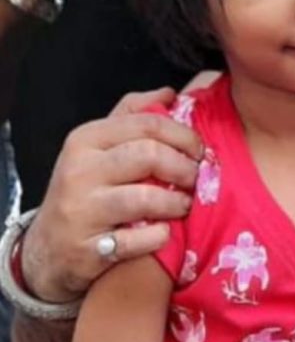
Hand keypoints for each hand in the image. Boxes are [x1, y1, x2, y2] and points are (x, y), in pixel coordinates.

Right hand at [21, 88, 202, 301]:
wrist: (48, 248)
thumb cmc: (85, 191)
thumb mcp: (98, 147)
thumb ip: (132, 116)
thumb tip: (169, 94)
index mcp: (86, 139)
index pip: (147, 123)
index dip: (184, 136)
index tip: (200, 151)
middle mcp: (80, 170)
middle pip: (149, 155)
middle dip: (184, 168)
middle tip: (195, 179)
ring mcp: (82, 209)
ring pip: (146, 197)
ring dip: (176, 202)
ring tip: (183, 205)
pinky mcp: (89, 247)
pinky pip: (139, 239)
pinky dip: (159, 236)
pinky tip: (163, 233)